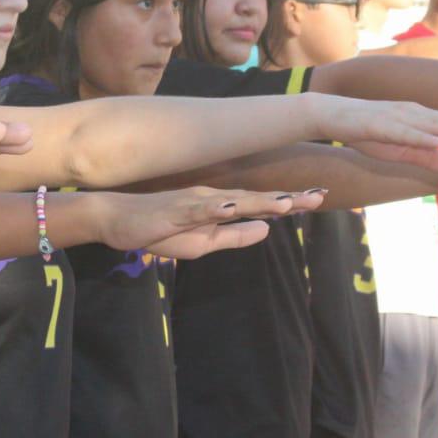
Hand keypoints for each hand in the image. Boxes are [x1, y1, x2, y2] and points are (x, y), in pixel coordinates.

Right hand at [92, 187, 324, 259]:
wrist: (117, 219)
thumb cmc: (159, 230)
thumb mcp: (203, 242)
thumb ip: (234, 236)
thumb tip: (267, 230)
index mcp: (221, 207)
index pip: (261, 204)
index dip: (290, 201)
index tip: (320, 198)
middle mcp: (213, 198)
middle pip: (256, 199)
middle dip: (288, 198)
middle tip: (319, 195)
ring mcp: (194, 202)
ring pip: (233, 200)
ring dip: (260, 200)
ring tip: (288, 202)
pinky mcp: (174, 211)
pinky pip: (197, 209)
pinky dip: (215, 207)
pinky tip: (231, 206)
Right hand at [310, 95, 437, 173]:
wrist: (330, 114)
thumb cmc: (365, 132)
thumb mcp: (399, 150)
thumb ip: (426, 157)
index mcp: (419, 119)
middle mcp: (413, 114)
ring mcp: (397, 117)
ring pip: (432, 123)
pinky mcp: (379, 124)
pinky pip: (403, 132)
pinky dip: (420, 137)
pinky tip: (436, 140)